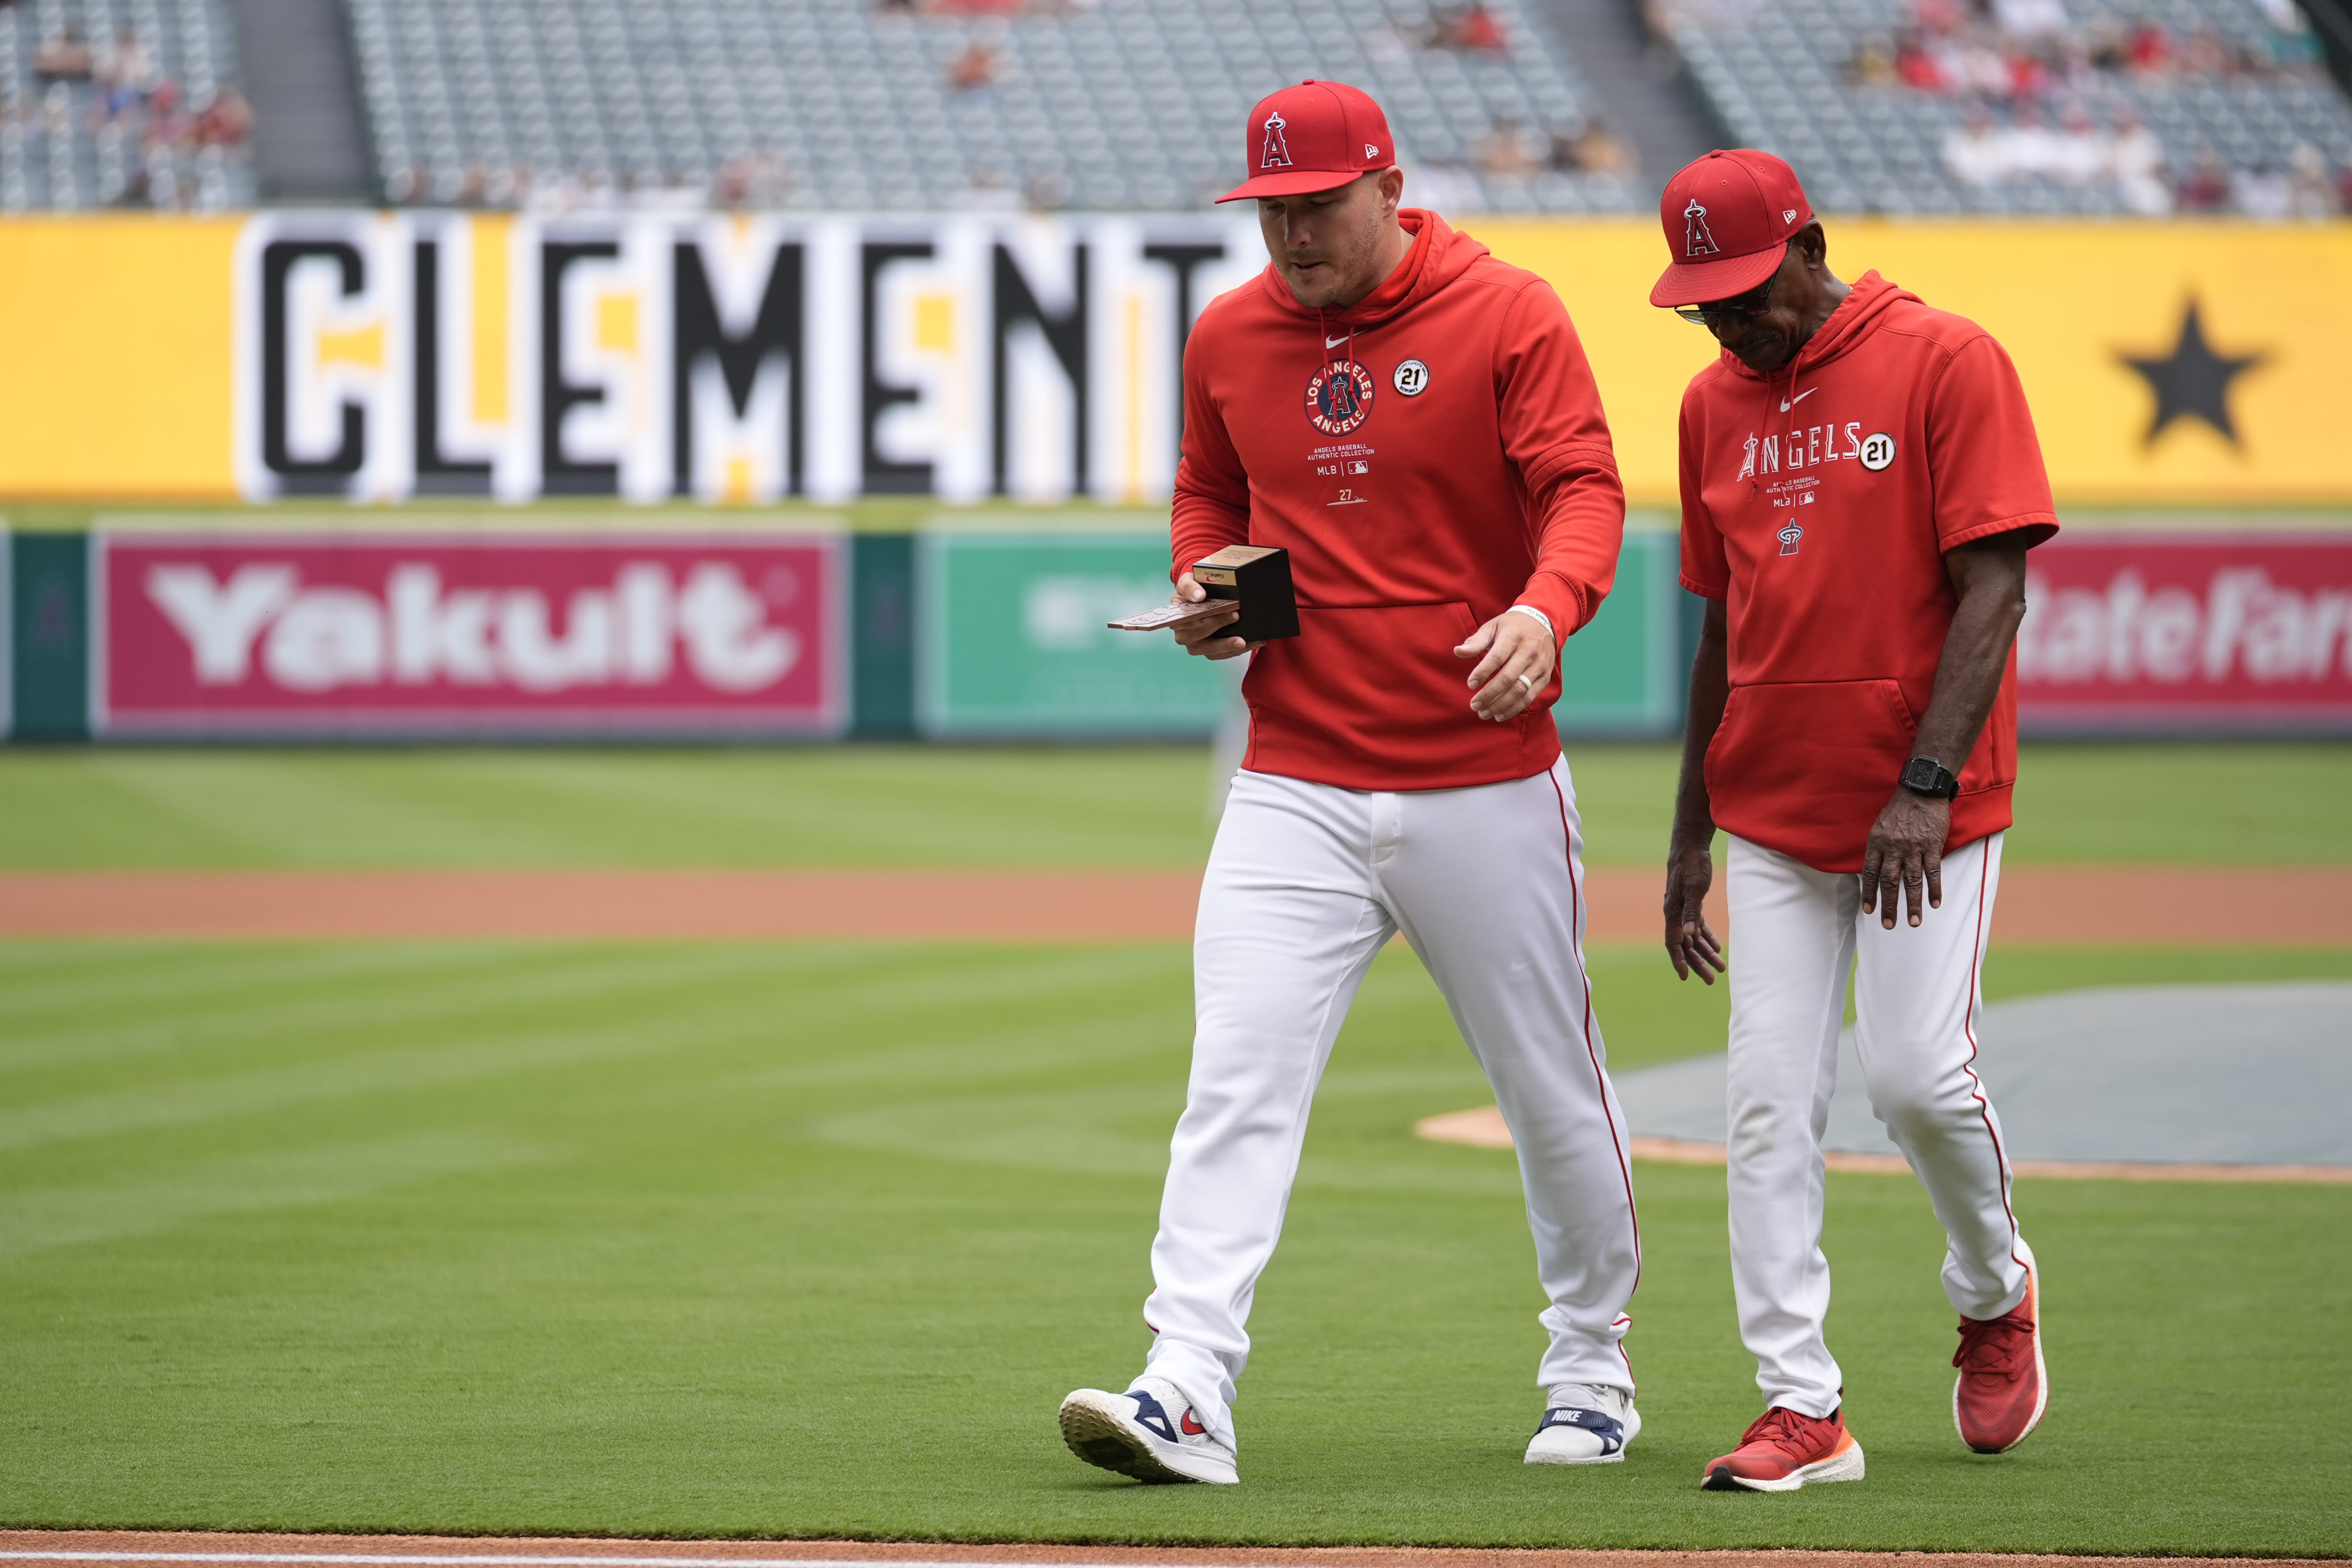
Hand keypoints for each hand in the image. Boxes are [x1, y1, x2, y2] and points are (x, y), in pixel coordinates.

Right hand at [1169, 572, 1253, 659]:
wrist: (1201, 597)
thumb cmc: (1194, 589)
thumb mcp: (1187, 582)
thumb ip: (1189, 587)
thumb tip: (1199, 596)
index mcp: (1177, 618)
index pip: (1182, 623)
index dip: (1191, 622)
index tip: (1201, 619)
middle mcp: (1184, 636)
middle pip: (1199, 637)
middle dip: (1218, 625)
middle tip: (1235, 615)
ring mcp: (1197, 646)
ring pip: (1212, 651)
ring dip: (1230, 645)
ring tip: (1246, 640)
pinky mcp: (1211, 652)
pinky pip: (1224, 655)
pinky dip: (1239, 649)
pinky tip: (1254, 642)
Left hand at [1455, 609, 1555, 721]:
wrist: (1544, 622)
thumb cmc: (1512, 627)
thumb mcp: (1493, 627)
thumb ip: (1476, 641)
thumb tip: (1458, 651)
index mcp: (1513, 637)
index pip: (1496, 658)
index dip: (1482, 672)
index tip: (1470, 684)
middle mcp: (1529, 651)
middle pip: (1508, 678)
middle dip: (1489, 694)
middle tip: (1474, 705)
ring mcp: (1539, 665)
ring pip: (1520, 690)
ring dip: (1500, 705)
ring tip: (1484, 713)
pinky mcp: (1545, 676)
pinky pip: (1530, 696)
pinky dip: (1515, 708)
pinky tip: (1500, 715)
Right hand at [1663, 835, 1724, 983]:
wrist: (1690, 846)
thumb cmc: (1691, 864)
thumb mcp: (1694, 887)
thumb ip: (1692, 911)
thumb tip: (1689, 936)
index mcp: (1672, 911)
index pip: (1673, 942)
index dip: (1679, 960)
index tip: (1686, 977)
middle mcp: (1675, 913)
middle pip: (1685, 945)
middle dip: (1697, 963)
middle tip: (1711, 980)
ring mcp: (1683, 909)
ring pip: (1693, 938)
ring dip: (1705, 953)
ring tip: (1720, 967)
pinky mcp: (1692, 903)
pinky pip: (1698, 926)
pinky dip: (1706, 938)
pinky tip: (1716, 948)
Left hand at [1860, 787, 1950, 928]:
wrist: (1920, 791)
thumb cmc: (1898, 810)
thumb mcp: (1879, 827)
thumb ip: (1877, 850)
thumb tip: (1873, 872)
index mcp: (1876, 843)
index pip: (1870, 874)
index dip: (1868, 894)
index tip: (1868, 911)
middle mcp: (1893, 848)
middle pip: (1889, 882)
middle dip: (1888, 906)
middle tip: (1888, 925)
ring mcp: (1913, 848)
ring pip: (1912, 881)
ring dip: (1912, 904)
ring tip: (1913, 922)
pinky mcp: (1932, 846)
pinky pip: (1933, 871)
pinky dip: (1935, 888)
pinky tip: (1935, 904)